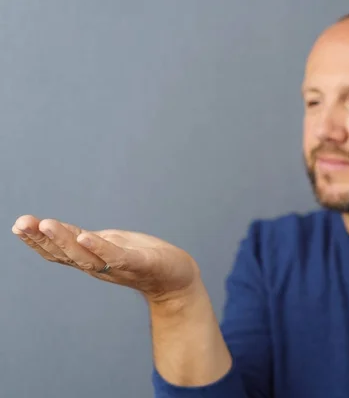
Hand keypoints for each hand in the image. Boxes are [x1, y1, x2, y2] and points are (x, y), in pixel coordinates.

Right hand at [11, 215, 200, 302]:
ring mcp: (120, 267)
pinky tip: (86, 236)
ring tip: (47, 224)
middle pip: (67, 254)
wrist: (176, 278)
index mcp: (91, 260)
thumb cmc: (141, 258)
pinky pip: (118, 257)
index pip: (58, 252)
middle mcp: (100, 266)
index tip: (18, 225)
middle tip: (23, 223)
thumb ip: (82, 239)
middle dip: (43, 239)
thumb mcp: (108, 244)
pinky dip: (101, 247)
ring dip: (66, 240)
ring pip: (87, 256)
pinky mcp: (141, 264)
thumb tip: (50, 227)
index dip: (37, 241)